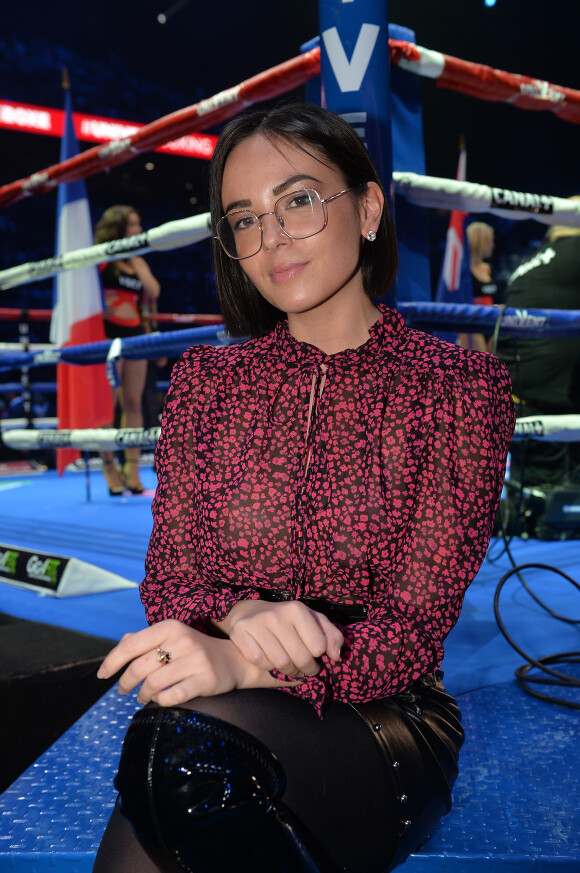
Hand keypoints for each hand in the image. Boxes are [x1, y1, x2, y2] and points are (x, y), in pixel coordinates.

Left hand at [97, 619, 254, 706]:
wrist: (234, 659)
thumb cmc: (195, 650)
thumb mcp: (173, 637)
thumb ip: (145, 639)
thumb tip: (119, 645)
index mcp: (170, 627)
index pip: (131, 644)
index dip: (112, 661)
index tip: (103, 675)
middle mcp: (183, 640)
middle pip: (139, 667)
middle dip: (125, 683)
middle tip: (123, 691)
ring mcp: (196, 660)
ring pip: (154, 684)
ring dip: (142, 695)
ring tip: (141, 697)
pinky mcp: (206, 679)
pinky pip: (172, 696)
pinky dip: (160, 701)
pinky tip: (159, 700)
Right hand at [217, 600, 343, 676]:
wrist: (251, 612)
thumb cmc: (288, 621)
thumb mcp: (313, 622)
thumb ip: (332, 636)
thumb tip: (336, 656)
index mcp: (297, 609)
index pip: (318, 647)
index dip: (318, 657)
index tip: (314, 656)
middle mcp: (277, 614)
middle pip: (300, 658)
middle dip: (305, 669)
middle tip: (303, 668)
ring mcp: (257, 622)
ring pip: (281, 663)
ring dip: (287, 671)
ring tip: (289, 666)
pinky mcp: (240, 632)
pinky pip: (260, 662)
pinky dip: (267, 666)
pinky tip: (269, 659)